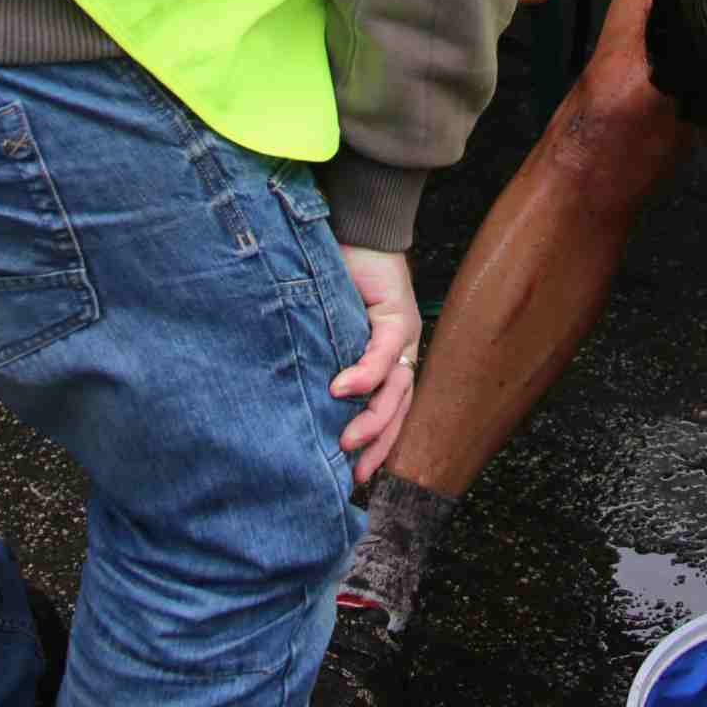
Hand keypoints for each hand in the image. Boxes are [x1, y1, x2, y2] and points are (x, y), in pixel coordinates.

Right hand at [329, 246, 422, 486]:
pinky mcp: (396, 313)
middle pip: (401, 409)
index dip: (380, 446)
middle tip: (356, 472)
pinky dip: (363, 374)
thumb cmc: (335, 280)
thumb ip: (327, 364)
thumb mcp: (328, 332)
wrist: (354, 230)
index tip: (358, 477)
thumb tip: (302, 403)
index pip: (394, 413)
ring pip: (397, 388)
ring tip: (346, 438)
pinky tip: (341, 389)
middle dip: (380, 444)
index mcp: (390, 360)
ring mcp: (403, 334)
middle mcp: (403, 351)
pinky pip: (383, 352)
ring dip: (371, 417)